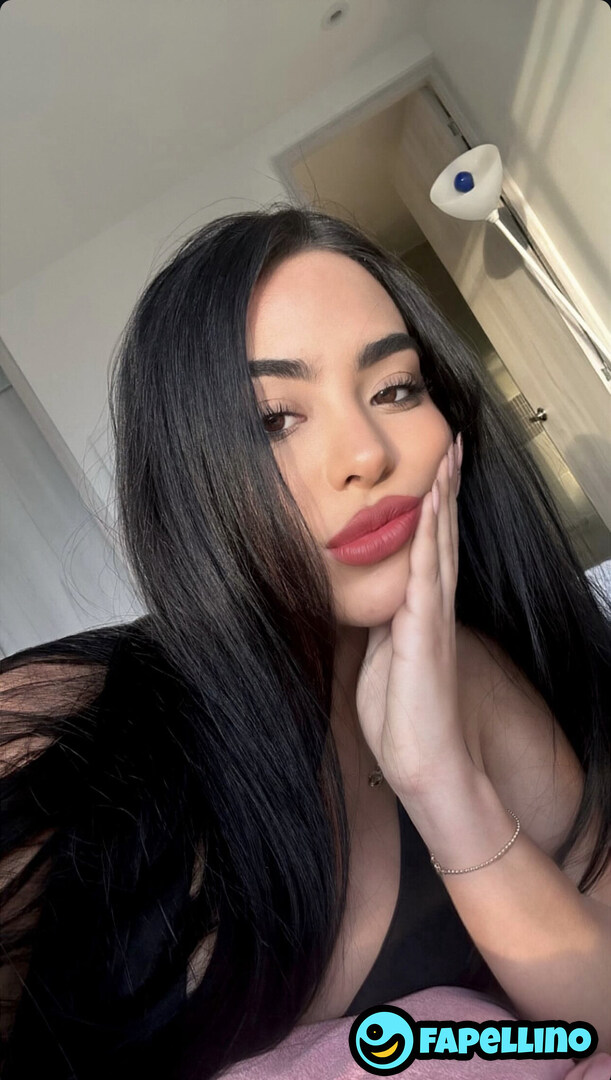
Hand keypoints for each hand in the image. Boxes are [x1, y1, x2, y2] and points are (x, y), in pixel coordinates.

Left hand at [355, 433, 470, 796]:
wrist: (422, 761)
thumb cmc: (401, 717)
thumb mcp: (380, 659)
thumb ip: (380, 626)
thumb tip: (368, 603)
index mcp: (420, 612)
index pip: (430, 549)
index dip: (434, 509)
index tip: (435, 472)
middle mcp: (432, 607)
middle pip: (442, 536)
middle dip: (446, 490)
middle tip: (452, 446)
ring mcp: (433, 616)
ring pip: (440, 545)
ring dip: (443, 500)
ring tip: (448, 459)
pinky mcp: (425, 631)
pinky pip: (427, 573)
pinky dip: (429, 537)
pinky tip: (430, 506)